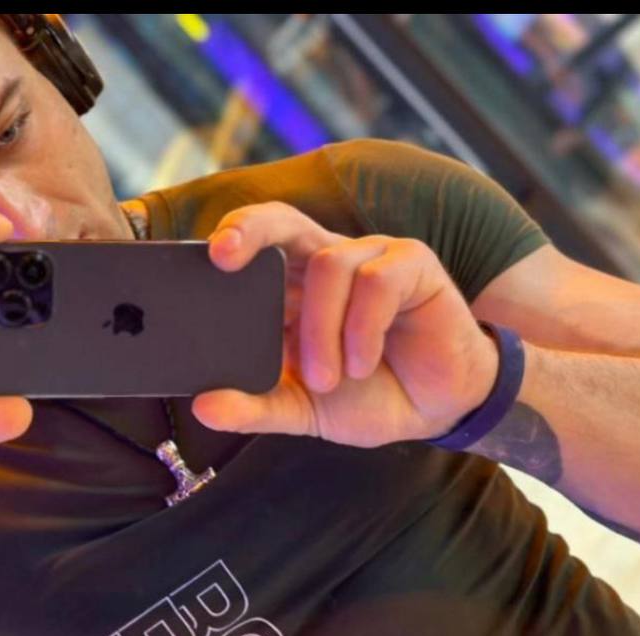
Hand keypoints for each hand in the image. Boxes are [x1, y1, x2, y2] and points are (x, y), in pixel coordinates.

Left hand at [191, 202, 498, 447]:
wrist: (436, 411)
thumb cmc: (367, 396)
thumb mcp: (303, 408)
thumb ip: (255, 407)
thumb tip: (203, 407)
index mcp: (293, 290)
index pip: (254, 248)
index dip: (228, 241)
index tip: (207, 259)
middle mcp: (327, 263)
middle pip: (282, 221)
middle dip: (251, 229)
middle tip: (225, 257)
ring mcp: (371, 258)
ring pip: (330, 266)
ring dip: (321, 331)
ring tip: (328, 378)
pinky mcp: (413, 265)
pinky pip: (377, 280)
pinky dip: (363, 328)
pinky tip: (363, 363)